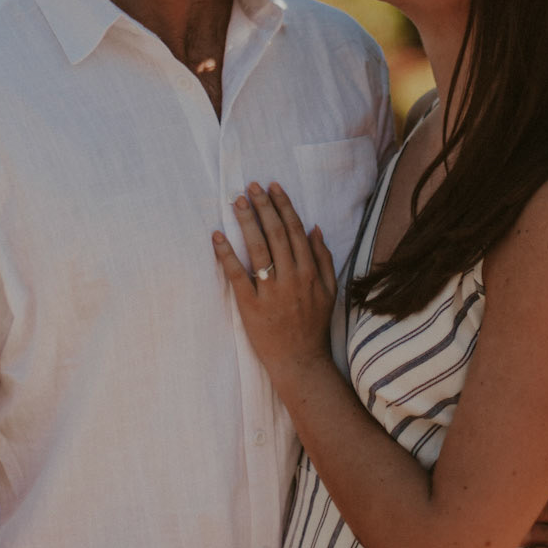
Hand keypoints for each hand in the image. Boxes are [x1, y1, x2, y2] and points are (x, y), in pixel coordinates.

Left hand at [213, 181, 335, 384]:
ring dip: (246, 222)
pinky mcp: (251, 306)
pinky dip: (226, 255)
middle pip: (276, 234)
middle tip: (251, 186)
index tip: (272, 187)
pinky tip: (216, 236)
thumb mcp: (330, 291)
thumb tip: (315, 228)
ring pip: (258, 249)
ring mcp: (271, 292)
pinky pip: (237, 275)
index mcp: (311, 272)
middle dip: (263, 206)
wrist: (300, 361)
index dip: (283, 206)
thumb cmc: (314, 325)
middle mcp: (292, 278)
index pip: (295, 230)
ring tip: (237, 201)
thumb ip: (325, 259)